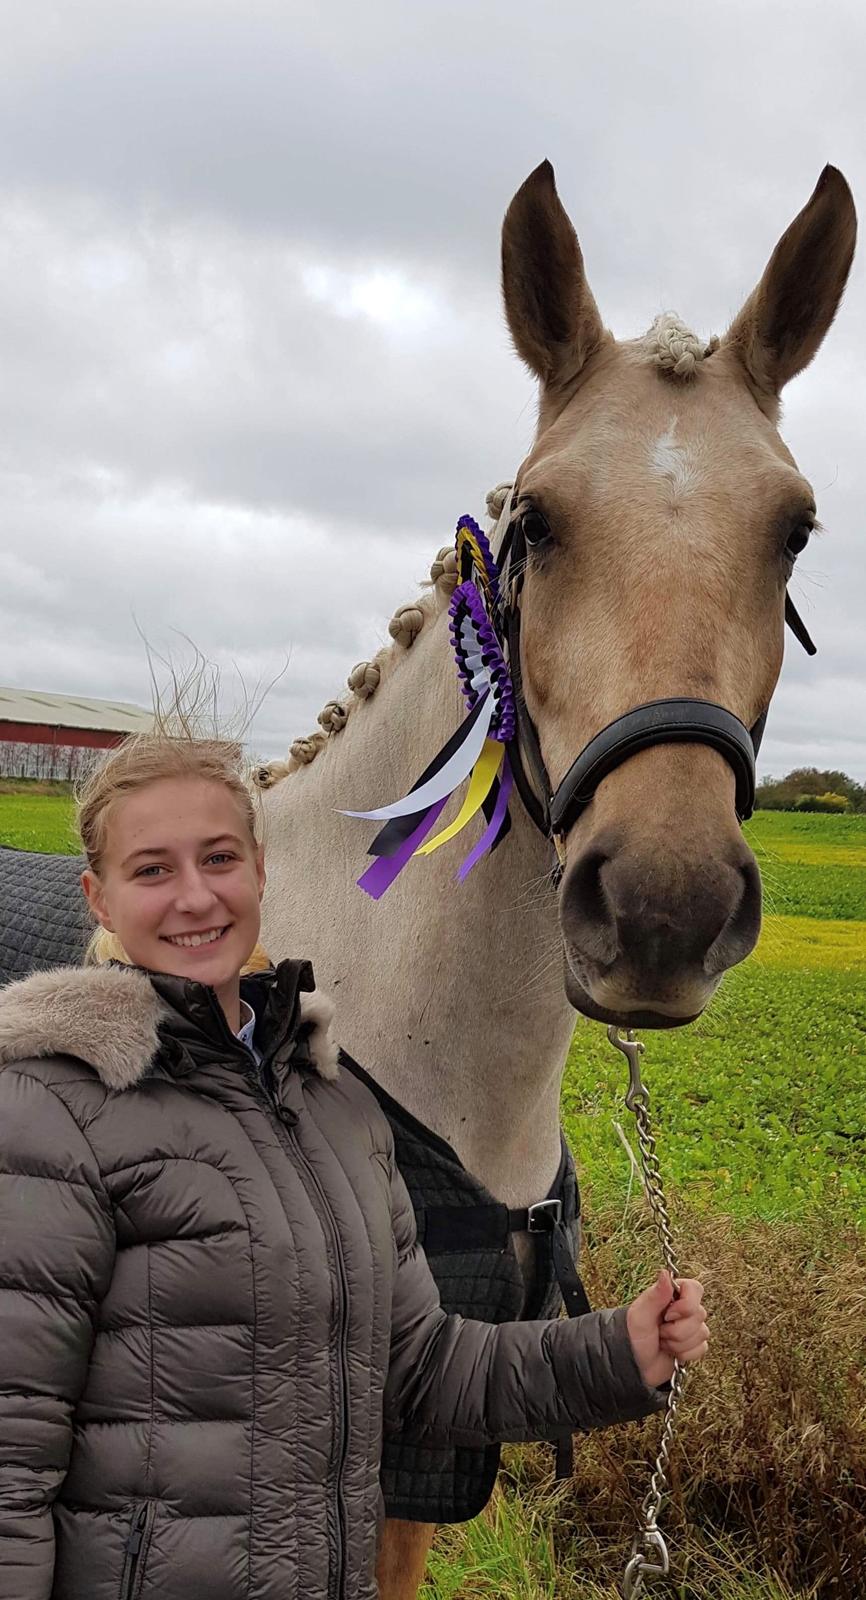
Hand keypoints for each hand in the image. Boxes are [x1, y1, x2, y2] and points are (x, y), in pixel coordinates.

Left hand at [626, 1271, 707, 1387]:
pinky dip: (684, 1354)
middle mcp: (684, 1308)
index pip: (695, 1288)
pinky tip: (671, 1352)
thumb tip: (665, 1272)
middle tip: (659, 1331)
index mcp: (671, 1294)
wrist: (635, 1365)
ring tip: (662, 1341)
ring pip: (702, 1334)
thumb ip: (656, 1295)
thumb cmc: (633, 1337)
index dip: (686, 1304)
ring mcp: (691, 1327)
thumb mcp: (640, 1315)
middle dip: (677, 1329)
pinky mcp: (695, 1345)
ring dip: (678, 1343)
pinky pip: (702, 1349)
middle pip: (700, 1314)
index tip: (668, 1314)